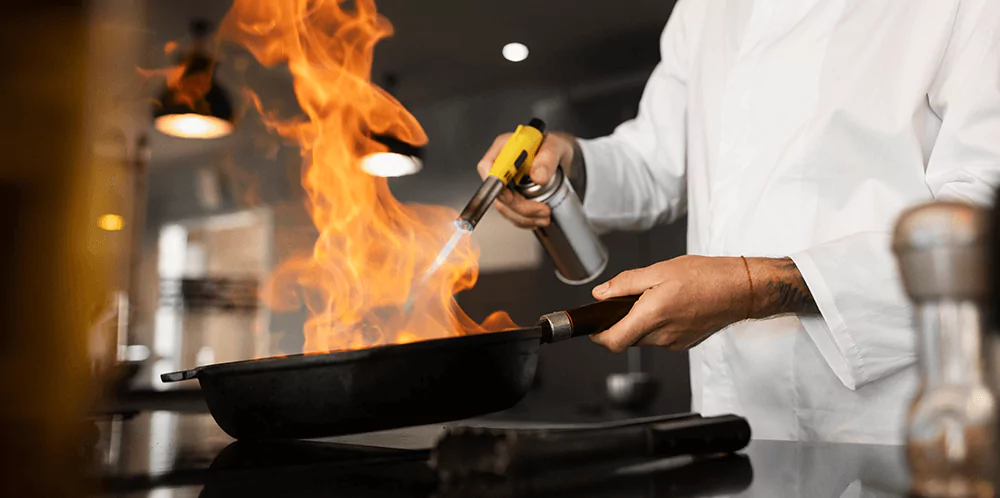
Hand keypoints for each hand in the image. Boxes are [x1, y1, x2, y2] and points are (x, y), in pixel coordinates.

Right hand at [476, 131, 576, 228]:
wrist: (560, 156)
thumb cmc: (553, 146)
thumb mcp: (555, 146)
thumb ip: (547, 158)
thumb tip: (538, 176)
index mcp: (504, 148)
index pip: (488, 167)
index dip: (497, 185)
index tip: (511, 197)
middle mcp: (501, 165)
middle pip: (497, 192)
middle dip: (518, 207)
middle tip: (541, 210)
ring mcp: (505, 181)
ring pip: (504, 206)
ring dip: (523, 217)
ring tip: (543, 217)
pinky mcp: (512, 194)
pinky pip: (511, 212)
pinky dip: (524, 219)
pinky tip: (537, 219)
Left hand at [590, 255, 749, 351]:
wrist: (740, 290)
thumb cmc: (706, 277)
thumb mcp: (658, 270)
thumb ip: (625, 284)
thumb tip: (601, 294)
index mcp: (652, 316)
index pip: (614, 342)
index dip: (599, 336)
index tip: (595, 326)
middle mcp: (662, 336)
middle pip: (628, 338)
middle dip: (622, 323)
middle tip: (629, 300)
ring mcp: (675, 343)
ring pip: (645, 338)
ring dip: (641, 323)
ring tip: (656, 298)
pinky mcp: (685, 343)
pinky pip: (661, 338)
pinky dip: (658, 325)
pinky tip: (671, 306)